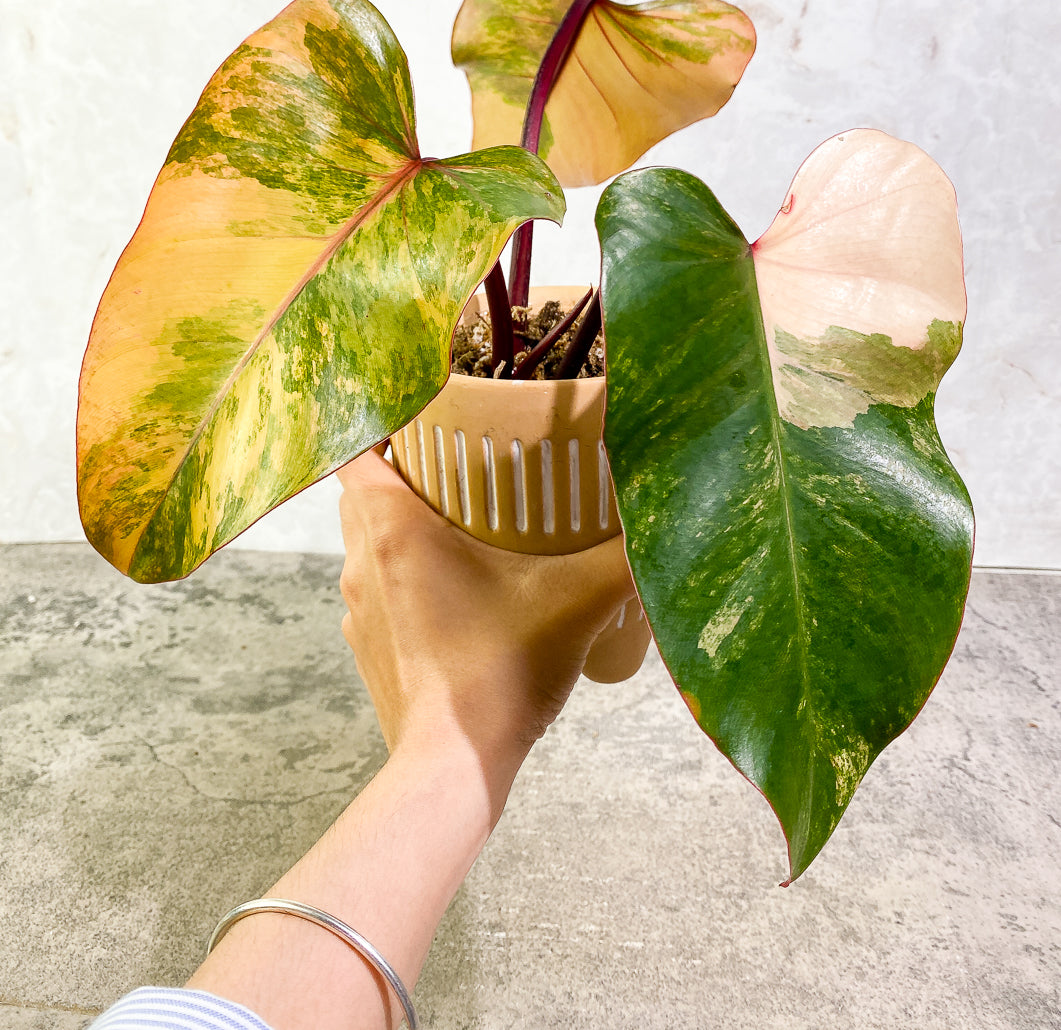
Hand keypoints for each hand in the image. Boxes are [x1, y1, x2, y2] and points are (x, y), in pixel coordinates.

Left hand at [338, 448, 640, 791]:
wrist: (453, 771)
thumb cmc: (500, 674)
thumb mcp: (578, 601)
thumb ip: (625, 554)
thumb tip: (666, 514)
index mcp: (393, 530)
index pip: (353, 448)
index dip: (378, 423)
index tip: (421, 415)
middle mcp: (362, 563)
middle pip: (361, 491)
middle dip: (402, 471)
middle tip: (458, 463)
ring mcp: (359, 612)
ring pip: (367, 544)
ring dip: (402, 527)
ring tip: (463, 524)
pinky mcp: (368, 650)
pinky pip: (379, 592)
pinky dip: (406, 578)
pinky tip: (461, 592)